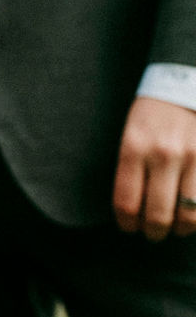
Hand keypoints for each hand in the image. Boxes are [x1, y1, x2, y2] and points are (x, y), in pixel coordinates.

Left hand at [112, 96, 195, 239]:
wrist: (181, 83)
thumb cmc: (152, 113)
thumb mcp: (130, 134)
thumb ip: (130, 168)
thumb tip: (133, 208)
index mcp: (134, 147)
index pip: (127, 202)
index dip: (127, 223)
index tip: (128, 226)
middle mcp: (163, 155)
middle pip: (157, 215)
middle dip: (153, 232)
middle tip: (152, 233)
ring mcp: (192, 157)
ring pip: (188, 215)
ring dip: (180, 228)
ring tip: (176, 227)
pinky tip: (192, 212)